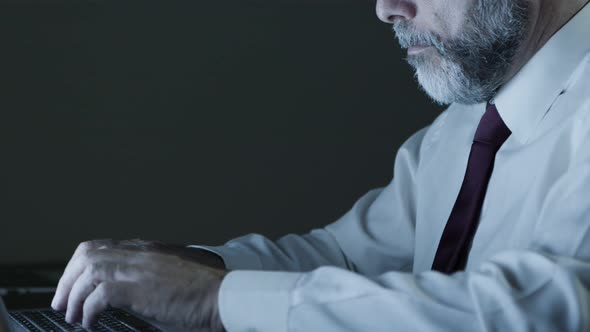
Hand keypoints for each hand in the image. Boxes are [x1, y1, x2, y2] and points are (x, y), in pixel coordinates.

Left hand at [51, 240, 226, 330]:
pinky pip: (99, 294)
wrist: (224, 296)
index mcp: (147, 250)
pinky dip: (88, 309)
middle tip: (63, 303)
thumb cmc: (204, 293)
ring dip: (75, 296)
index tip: (72, 286)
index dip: (79, 267)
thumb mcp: (170, 279)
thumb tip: (122, 296)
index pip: (101, 247)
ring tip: (74, 316)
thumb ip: (147, 279)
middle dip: (68, 279)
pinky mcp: (140, 287)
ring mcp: (140, 267)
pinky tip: (91, 321)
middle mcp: (140, 253)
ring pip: (88, 271)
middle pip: (87, 254)